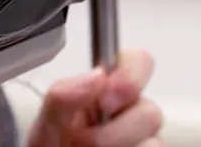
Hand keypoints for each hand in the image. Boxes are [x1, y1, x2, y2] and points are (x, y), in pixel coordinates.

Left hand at [26, 49, 163, 146]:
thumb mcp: (45, 127)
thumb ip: (62, 98)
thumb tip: (98, 76)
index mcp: (104, 91)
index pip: (138, 62)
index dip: (130, 77)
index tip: (107, 100)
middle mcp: (128, 114)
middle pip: (150, 111)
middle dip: (116, 133)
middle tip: (84, 142)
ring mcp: (140, 140)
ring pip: (155, 143)